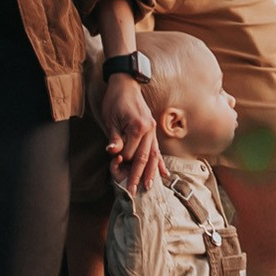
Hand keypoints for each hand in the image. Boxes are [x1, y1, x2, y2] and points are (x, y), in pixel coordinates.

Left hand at [101, 71, 164, 189]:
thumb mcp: (110, 118)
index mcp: (138, 127)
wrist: (125, 83)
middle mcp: (149, 130)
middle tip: (133, 192)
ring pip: (153, 155)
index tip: (115, 165)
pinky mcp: (153, 130)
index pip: (130, 152)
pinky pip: (157, 149)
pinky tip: (164, 173)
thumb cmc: (115, 100)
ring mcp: (153, 130)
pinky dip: (160, 162)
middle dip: (138, 176)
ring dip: (151, 173)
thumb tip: (113, 152)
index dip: (122, 160)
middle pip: (144, 158)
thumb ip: (114, 137)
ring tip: (149, 187)